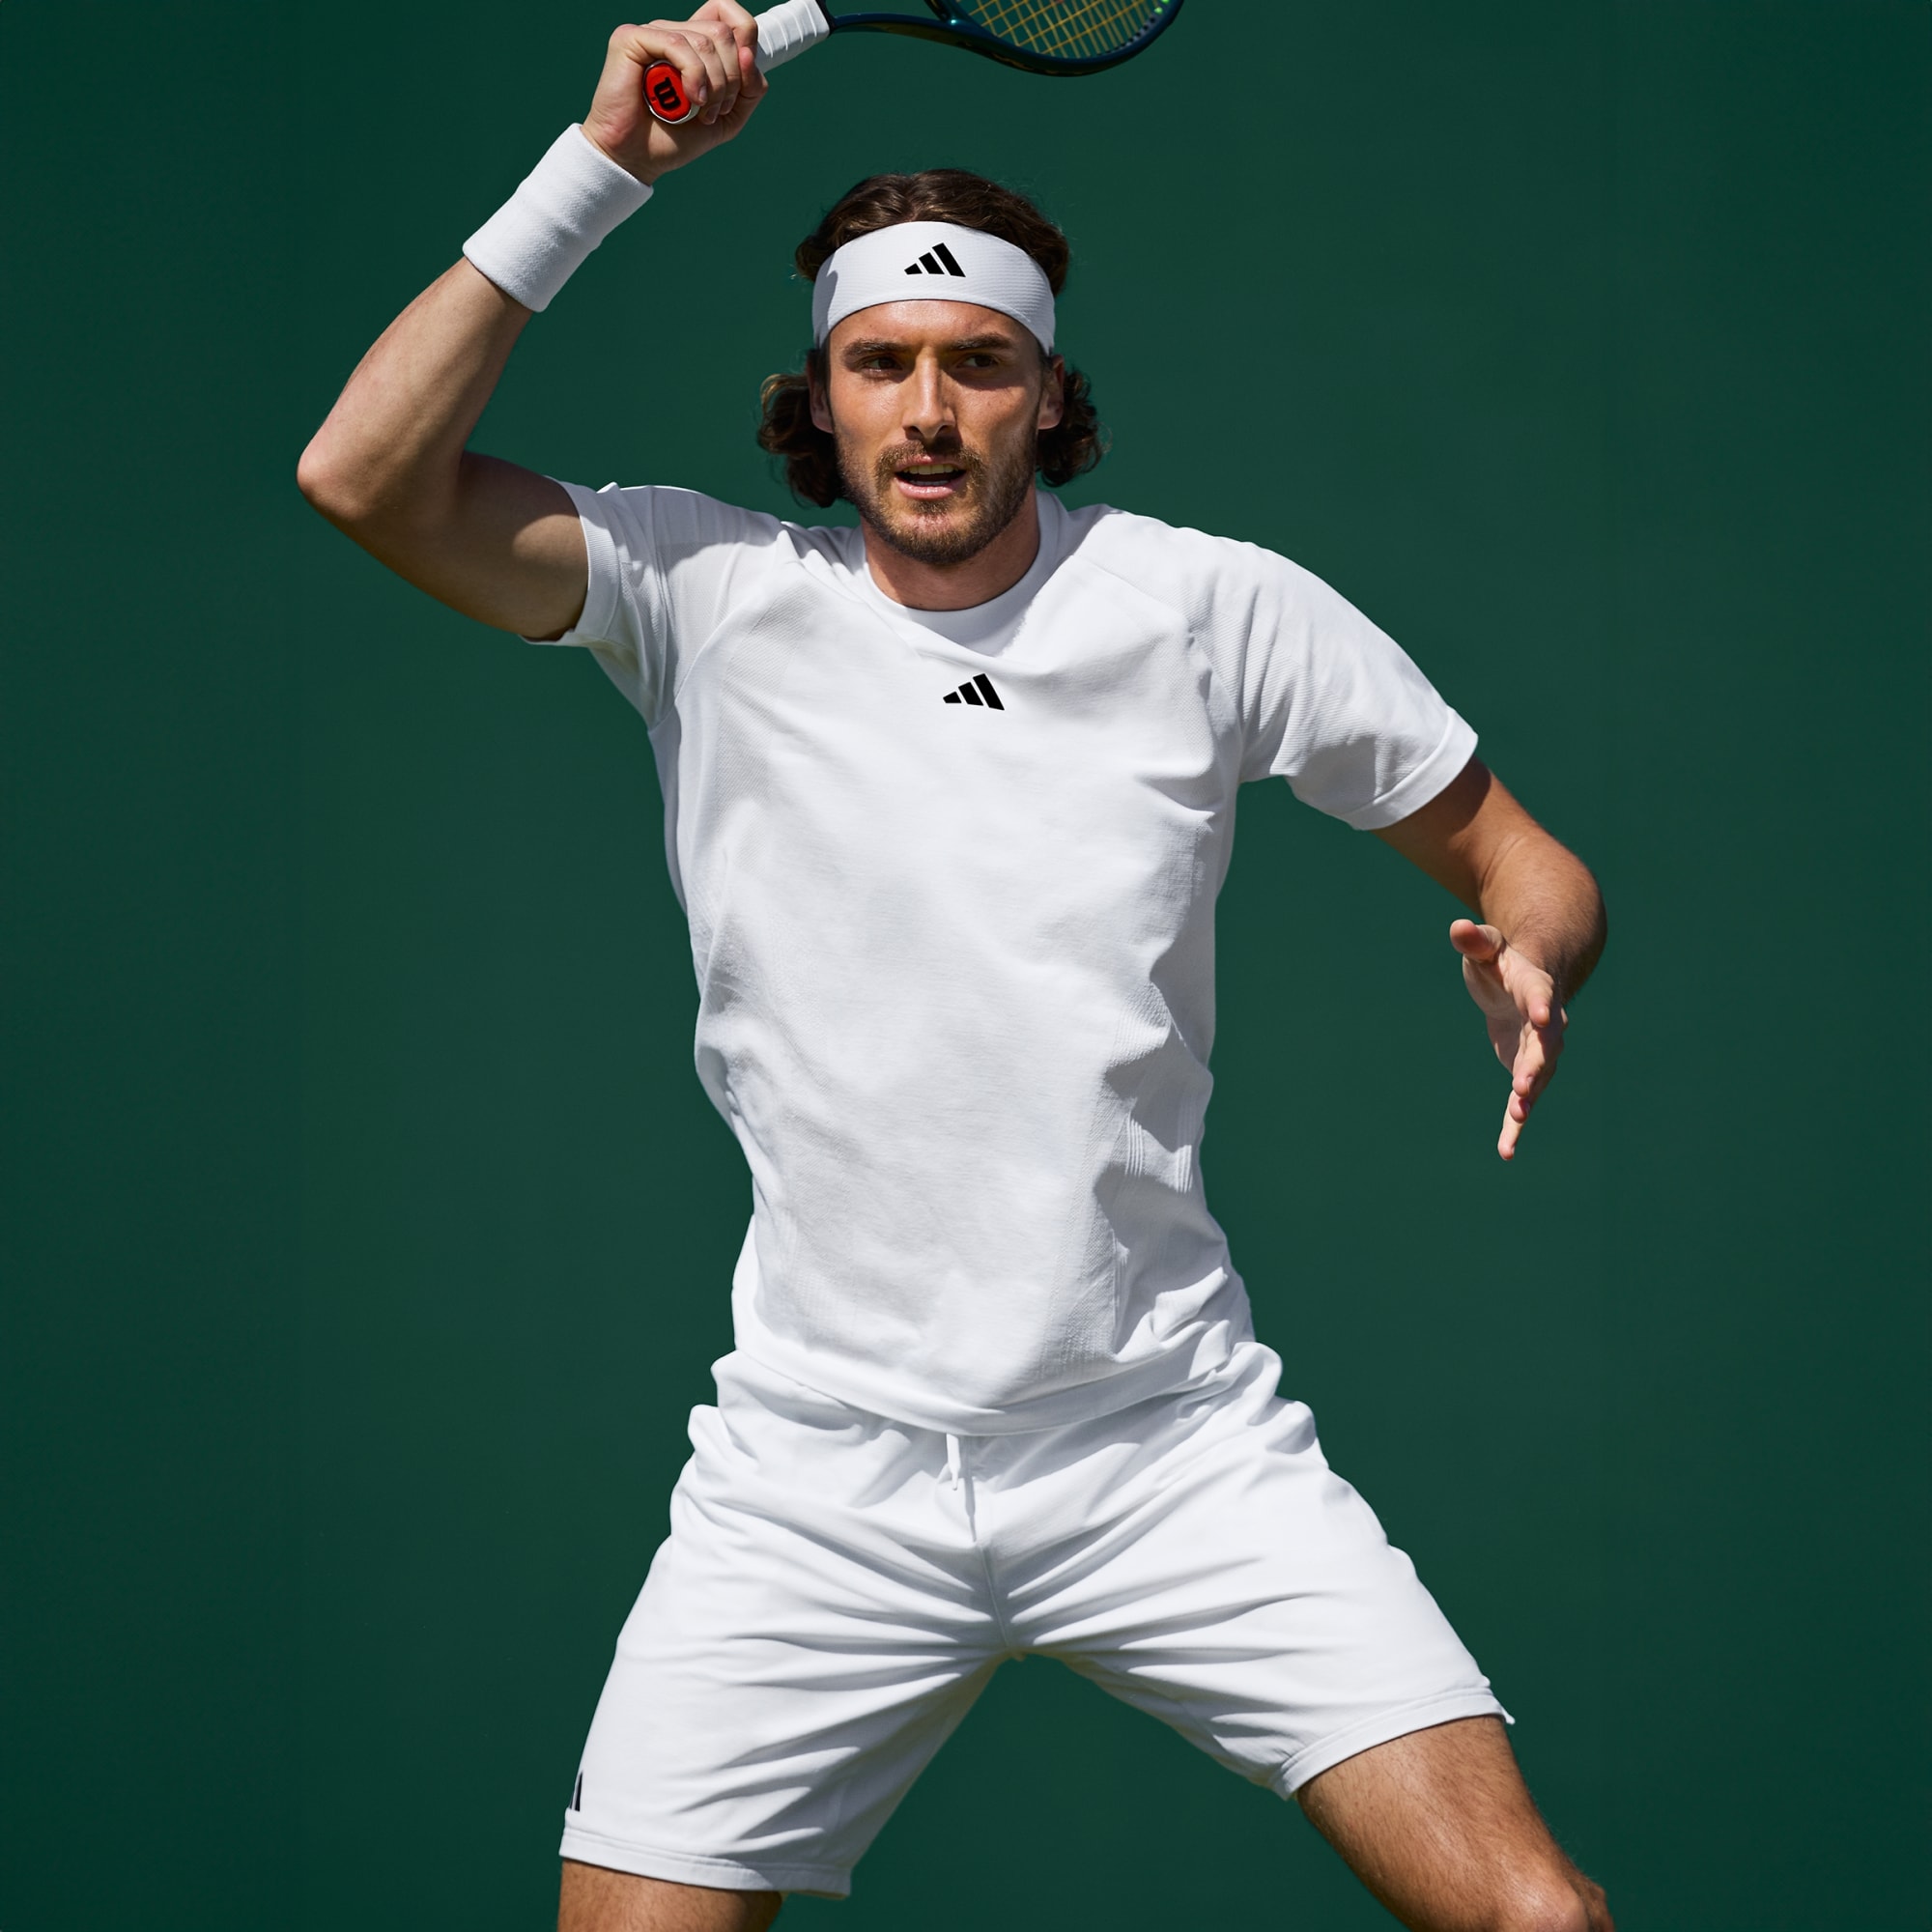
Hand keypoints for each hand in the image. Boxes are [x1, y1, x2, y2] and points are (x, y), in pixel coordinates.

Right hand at [581, 3, 767, 184]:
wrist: (636, 159)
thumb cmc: (673, 139)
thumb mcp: (726, 118)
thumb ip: (749, 89)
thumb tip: (749, 55)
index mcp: (693, 44)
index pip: (728, 14)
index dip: (746, 43)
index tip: (741, 84)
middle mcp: (673, 32)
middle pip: (723, 32)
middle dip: (731, 79)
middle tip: (714, 110)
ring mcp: (652, 34)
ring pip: (706, 40)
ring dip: (714, 85)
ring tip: (700, 111)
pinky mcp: (632, 39)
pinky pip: (678, 43)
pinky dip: (693, 75)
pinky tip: (690, 100)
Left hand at [1450, 918, 1564, 1161]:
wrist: (1524, 986)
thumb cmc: (1501, 962)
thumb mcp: (1486, 948)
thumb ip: (1474, 941)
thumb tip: (1458, 927)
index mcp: (1534, 987)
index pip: (1539, 994)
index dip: (1540, 1005)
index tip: (1541, 1017)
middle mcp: (1545, 1023)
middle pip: (1545, 1045)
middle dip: (1536, 1066)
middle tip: (1524, 1087)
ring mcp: (1540, 1051)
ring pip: (1538, 1078)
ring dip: (1528, 1098)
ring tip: (1516, 1120)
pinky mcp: (1527, 1072)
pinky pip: (1523, 1100)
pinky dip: (1514, 1126)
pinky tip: (1506, 1152)